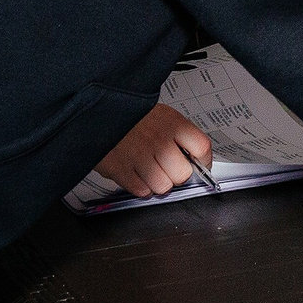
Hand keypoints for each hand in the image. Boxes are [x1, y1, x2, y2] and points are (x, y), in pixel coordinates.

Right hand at [96, 104, 212, 197]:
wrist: (99, 112)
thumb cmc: (132, 115)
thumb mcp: (162, 116)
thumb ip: (180, 135)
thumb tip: (195, 156)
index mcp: (173, 124)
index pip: (202, 148)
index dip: (204, 161)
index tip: (200, 166)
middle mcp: (159, 140)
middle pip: (183, 174)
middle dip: (178, 175)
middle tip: (170, 169)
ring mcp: (140, 156)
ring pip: (163, 186)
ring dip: (159, 183)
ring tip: (152, 172)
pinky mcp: (120, 170)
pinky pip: (142, 191)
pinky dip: (141, 187)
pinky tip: (138, 175)